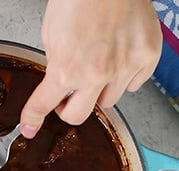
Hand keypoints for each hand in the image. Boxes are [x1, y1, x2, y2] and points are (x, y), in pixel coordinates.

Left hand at [21, 0, 161, 137]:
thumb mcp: (51, 34)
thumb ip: (56, 63)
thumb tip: (59, 79)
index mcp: (67, 69)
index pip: (44, 105)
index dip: (33, 118)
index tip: (30, 127)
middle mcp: (97, 75)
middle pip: (79, 115)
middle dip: (68, 109)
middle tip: (66, 98)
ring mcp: (126, 68)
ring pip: (109, 102)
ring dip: (97, 93)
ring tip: (95, 70)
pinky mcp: (148, 58)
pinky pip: (135, 84)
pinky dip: (124, 79)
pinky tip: (118, 61)